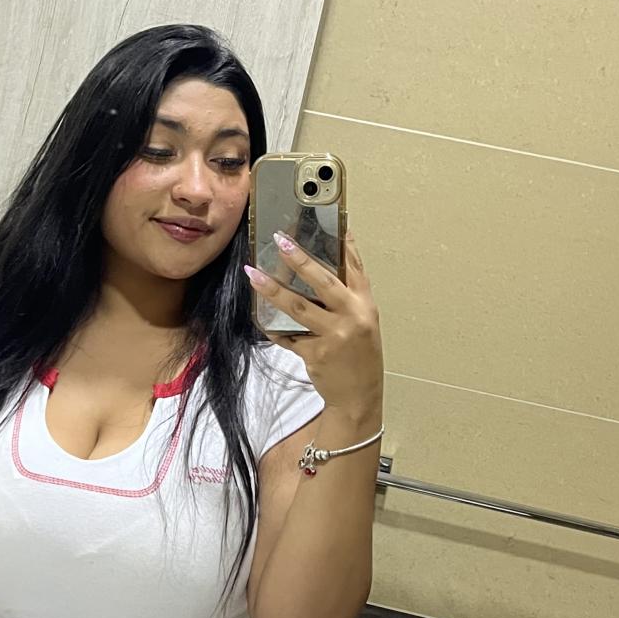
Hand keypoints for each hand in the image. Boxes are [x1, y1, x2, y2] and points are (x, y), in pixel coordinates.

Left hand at [245, 230, 382, 420]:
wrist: (359, 396)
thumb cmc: (359, 354)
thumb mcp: (364, 321)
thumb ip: (348, 296)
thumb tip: (322, 267)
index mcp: (366, 305)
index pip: (354, 267)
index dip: (342, 244)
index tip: (326, 221)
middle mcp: (353, 317)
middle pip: (323, 281)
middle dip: (299, 259)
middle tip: (279, 240)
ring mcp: (334, 336)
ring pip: (298, 307)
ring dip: (272, 289)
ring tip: (252, 273)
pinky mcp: (315, 354)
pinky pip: (287, 335)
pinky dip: (272, 326)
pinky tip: (259, 316)